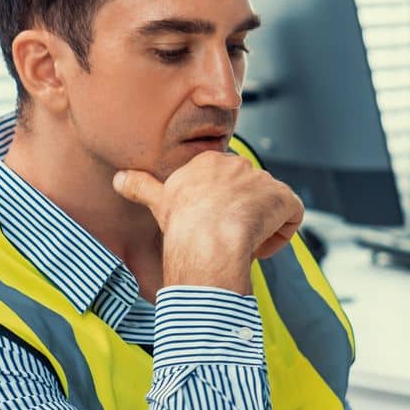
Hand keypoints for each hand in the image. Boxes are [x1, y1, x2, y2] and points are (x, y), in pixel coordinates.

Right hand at [114, 150, 303, 292]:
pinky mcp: (284, 197)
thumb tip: (117, 177)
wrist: (206, 238)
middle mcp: (240, 164)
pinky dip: (280, 236)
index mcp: (211, 162)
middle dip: (243, 218)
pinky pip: (292, 217)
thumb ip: (140, 186)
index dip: (223, 208)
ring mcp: (265, 180)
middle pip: (250, 195)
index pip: (227, 183)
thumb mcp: (157, 200)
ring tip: (242, 244)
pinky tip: (260, 247)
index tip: (212, 224)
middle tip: (226, 237)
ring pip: (271, 208)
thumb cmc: (181, 223)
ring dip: (260, 229)